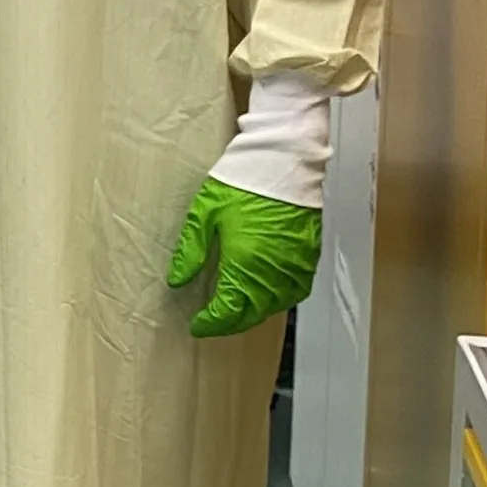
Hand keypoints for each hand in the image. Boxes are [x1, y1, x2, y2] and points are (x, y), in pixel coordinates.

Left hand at [166, 178, 321, 338]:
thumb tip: (177, 280)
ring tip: (235, 311)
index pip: (228, 310)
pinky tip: (265, 295)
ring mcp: (295, 265)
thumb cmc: (241, 182)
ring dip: (254, 313)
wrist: (283, 161)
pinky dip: (279, 299)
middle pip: (252, 313)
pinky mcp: (309, 255)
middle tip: (213, 323)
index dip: (211, 323)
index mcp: (244, 263)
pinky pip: (296, 291)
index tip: (197, 325)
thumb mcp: (204, 214)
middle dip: (231, 323)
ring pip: (275, 305)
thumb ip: (191, 251)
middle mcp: (273, 271)